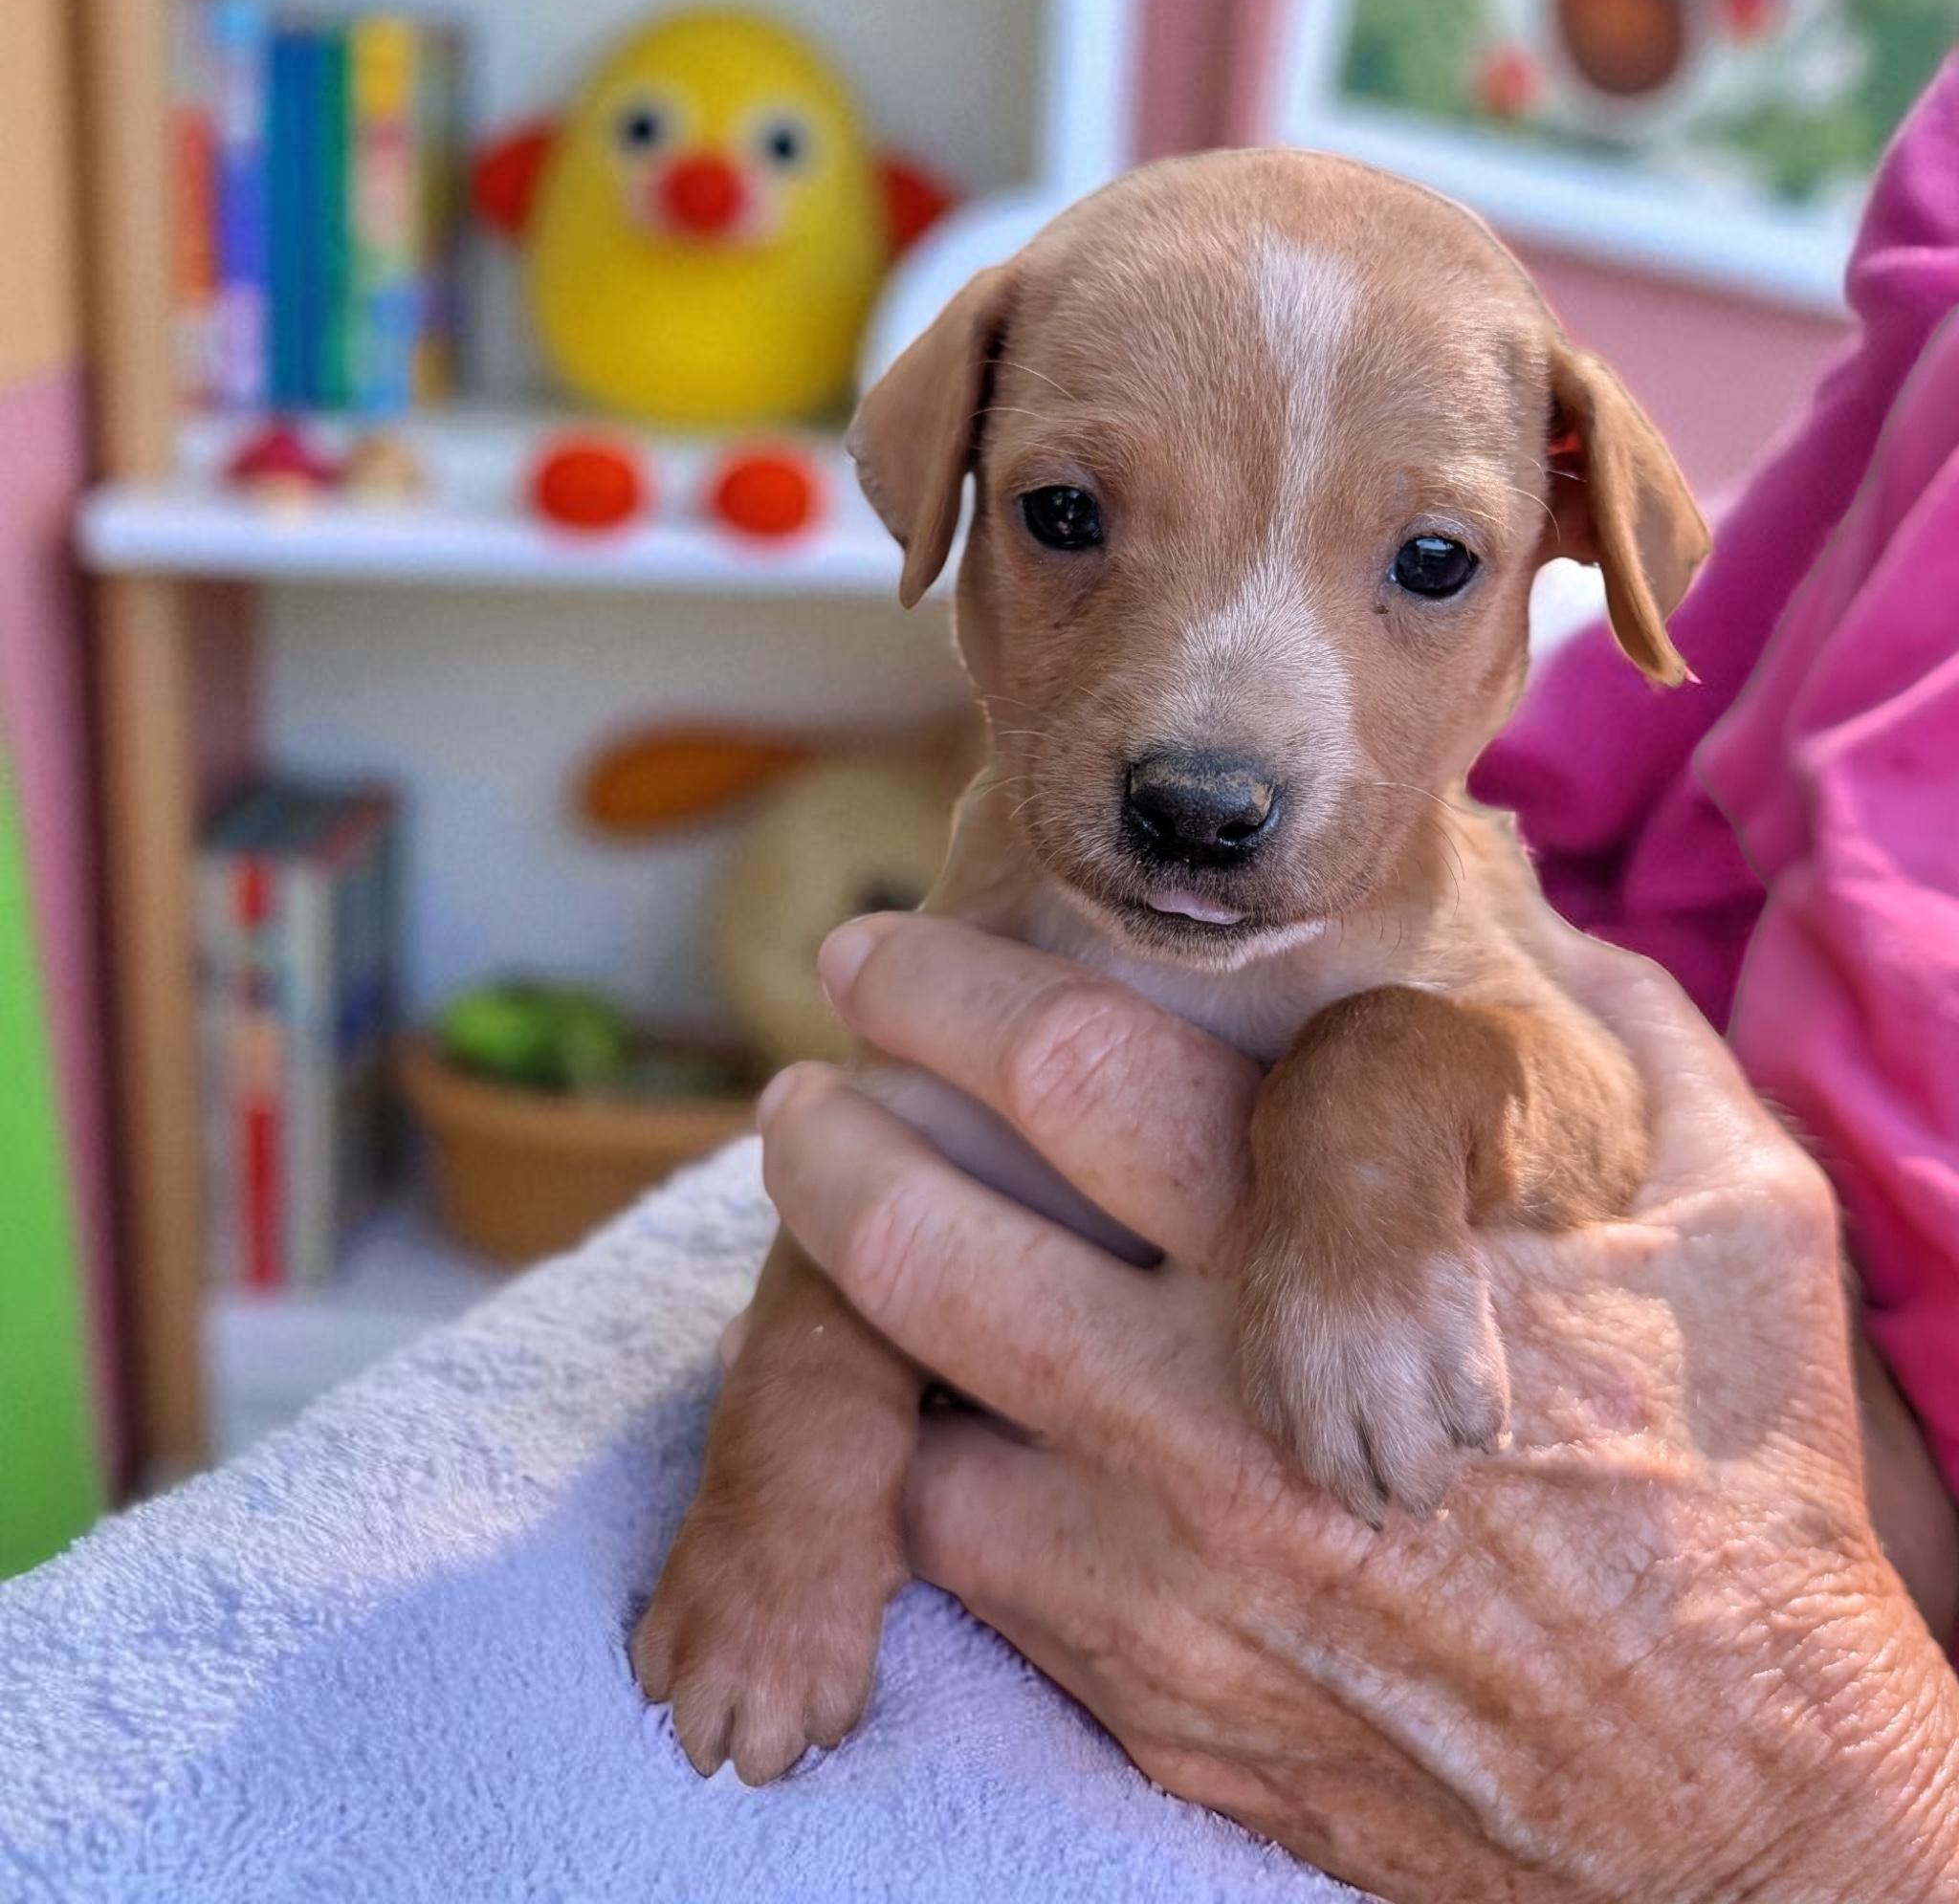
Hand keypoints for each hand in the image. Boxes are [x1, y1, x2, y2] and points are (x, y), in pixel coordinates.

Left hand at [755, 912, 1958, 1902]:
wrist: (1744, 1825)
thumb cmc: (1748, 1512)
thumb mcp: (1741, 1235)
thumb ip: (1637, 1047)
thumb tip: (1543, 917)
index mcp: (1350, 1264)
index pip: (1082, 1073)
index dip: (953, 992)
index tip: (879, 965)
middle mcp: (1222, 1413)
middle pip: (928, 1238)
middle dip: (831, 1144)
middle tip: (802, 1100)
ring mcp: (1162, 1570)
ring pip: (906, 1411)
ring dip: (858, 1317)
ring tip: (850, 1248)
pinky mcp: (1143, 1689)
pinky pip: (963, 1550)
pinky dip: (946, 1463)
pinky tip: (976, 1413)